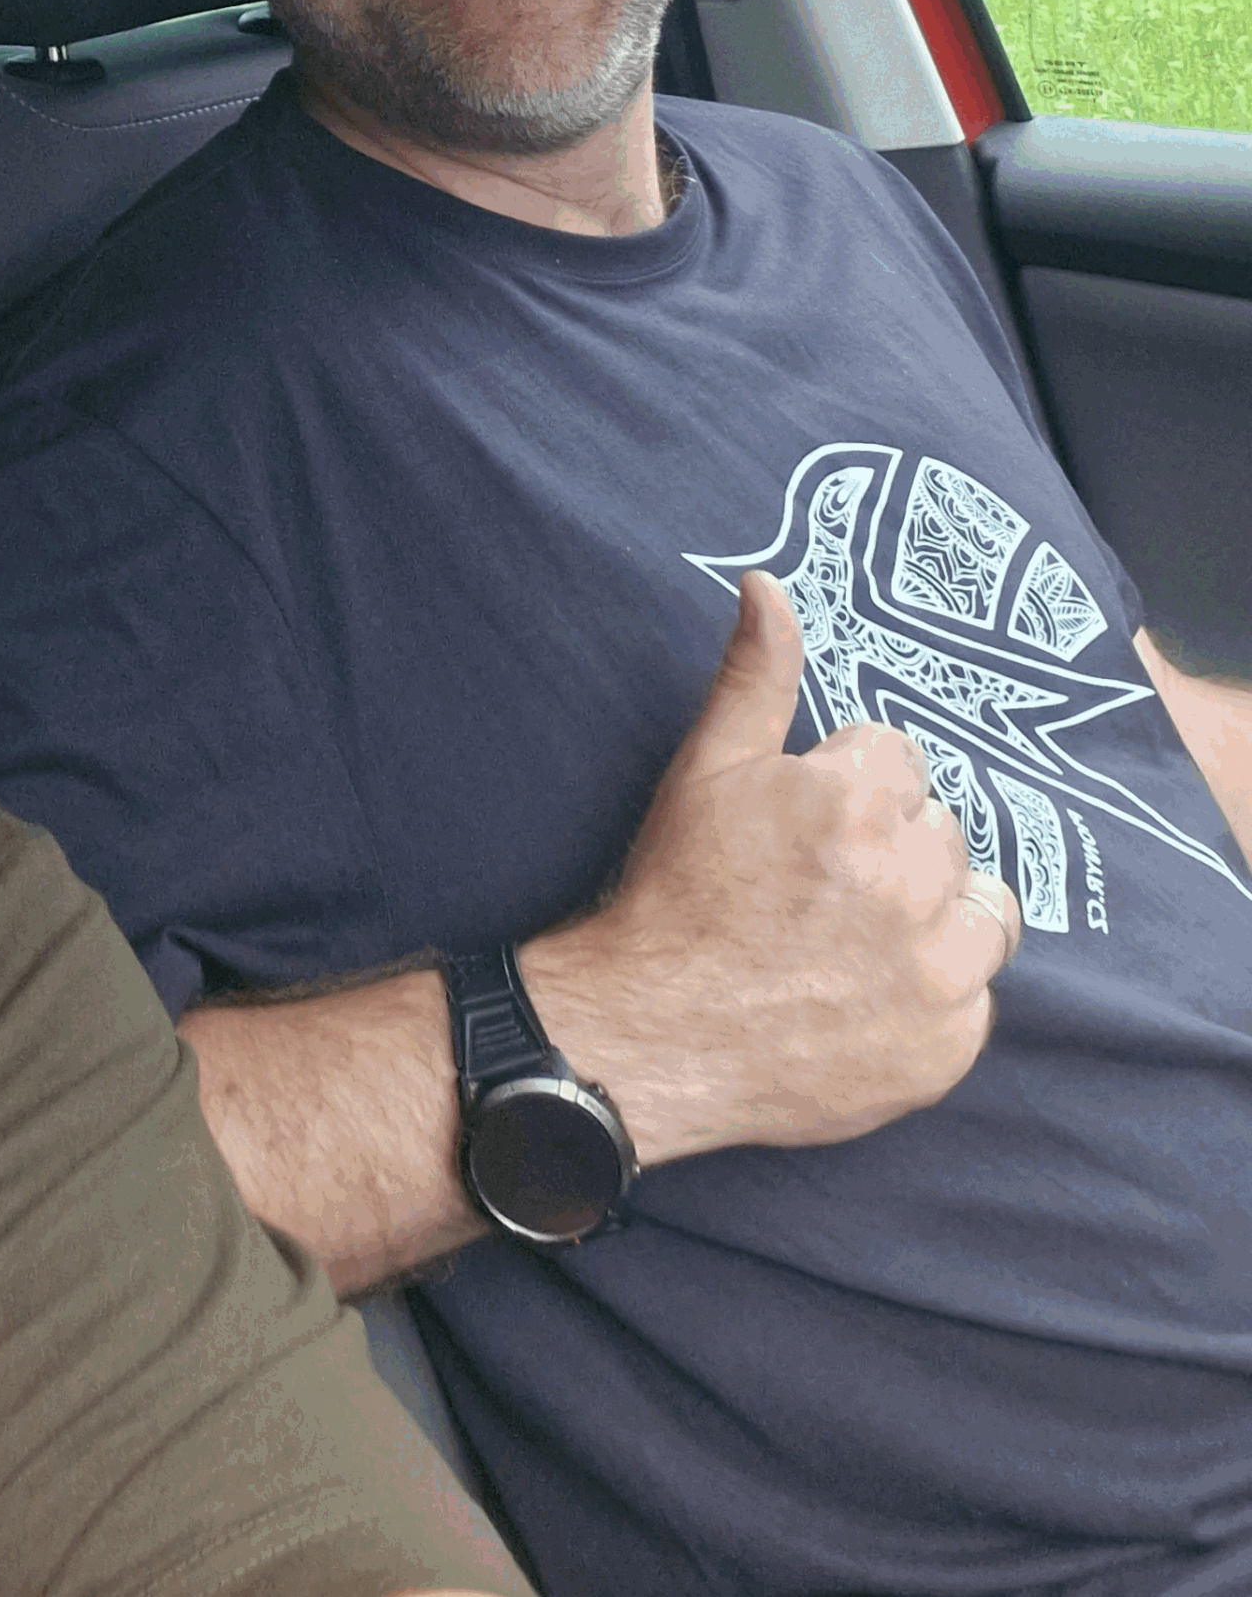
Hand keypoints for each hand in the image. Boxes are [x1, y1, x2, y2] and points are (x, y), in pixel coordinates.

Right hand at [524, 571, 1019, 1167]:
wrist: (648, 1033)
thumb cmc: (673, 893)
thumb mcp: (704, 770)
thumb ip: (755, 675)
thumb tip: (768, 585)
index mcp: (854, 801)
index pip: (900, 761)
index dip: (844, 790)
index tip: (799, 830)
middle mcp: (908, 881)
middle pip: (943, 830)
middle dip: (893, 849)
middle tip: (818, 890)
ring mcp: (935, 971)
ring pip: (983, 909)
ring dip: (936, 916)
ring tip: (854, 940)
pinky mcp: (946, 1045)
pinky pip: (976, 996)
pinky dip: (934, 996)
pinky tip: (864, 997)